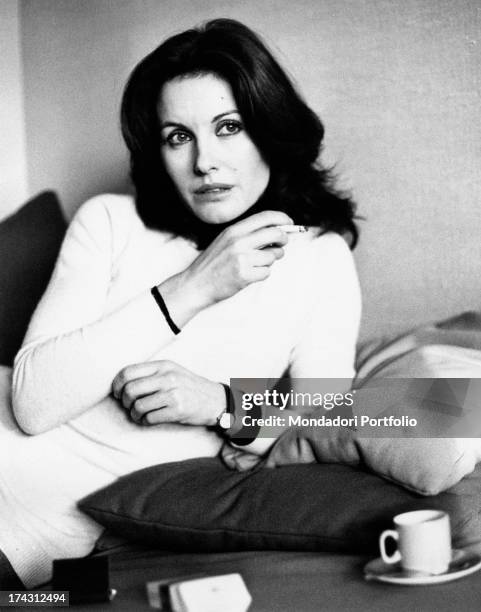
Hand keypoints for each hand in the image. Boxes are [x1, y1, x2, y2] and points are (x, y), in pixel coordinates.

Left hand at [111, 360, 225, 425]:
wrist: (215, 399)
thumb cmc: (189, 387)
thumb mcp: (172, 372)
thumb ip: (151, 373)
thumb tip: (121, 383)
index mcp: (163, 365)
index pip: (128, 372)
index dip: (116, 385)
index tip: (117, 393)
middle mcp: (168, 377)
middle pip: (130, 390)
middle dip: (124, 401)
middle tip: (128, 405)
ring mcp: (173, 393)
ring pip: (138, 406)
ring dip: (134, 414)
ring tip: (138, 415)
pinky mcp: (178, 410)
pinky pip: (150, 418)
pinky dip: (144, 422)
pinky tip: (147, 420)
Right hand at [183, 210, 292, 304]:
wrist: (196, 284)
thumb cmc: (212, 264)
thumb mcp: (225, 240)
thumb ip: (246, 234)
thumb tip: (275, 231)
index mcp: (234, 230)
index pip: (265, 218)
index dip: (281, 219)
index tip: (289, 223)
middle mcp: (238, 242)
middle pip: (275, 234)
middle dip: (283, 239)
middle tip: (282, 244)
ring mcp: (242, 259)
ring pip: (273, 256)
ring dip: (269, 261)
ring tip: (255, 264)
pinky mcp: (244, 275)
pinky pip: (266, 272)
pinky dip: (261, 274)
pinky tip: (249, 275)